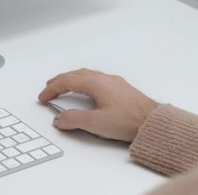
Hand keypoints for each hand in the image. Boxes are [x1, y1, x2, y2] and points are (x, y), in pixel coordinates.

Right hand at [38, 69, 157, 141]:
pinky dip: (84, 82)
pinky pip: (97, 79)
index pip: (67, 81)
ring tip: (65, 87)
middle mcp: (105, 79)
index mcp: (96, 84)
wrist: (155, 123)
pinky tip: (88, 91)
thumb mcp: (96, 123)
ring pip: (87, 75)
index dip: (52, 89)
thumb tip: (59, 118)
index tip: (43, 97)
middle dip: (60, 81)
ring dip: (72, 80)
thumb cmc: (130, 121)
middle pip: (76, 74)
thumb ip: (74, 119)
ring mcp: (115, 83)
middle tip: (49, 88)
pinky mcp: (122, 89)